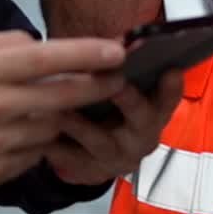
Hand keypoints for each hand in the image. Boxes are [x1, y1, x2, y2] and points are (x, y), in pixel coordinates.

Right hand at [0, 31, 125, 196]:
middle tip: (120, 76)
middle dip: (97, 85)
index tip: (116, 50)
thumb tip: (46, 46)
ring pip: (54, 125)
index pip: (46, 59)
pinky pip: (37, 150)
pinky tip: (39, 126)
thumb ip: (8, 42)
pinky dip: (44, 137)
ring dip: (68, 112)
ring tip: (76, 100)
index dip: (86, 54)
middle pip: (60, 95)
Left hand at [43, 70, 183, 184]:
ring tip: (63, 107)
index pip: (169, 98)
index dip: (171, 87)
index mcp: (155, 111)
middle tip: (119, 84)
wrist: (94, 154)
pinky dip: (57, 146)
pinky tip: (40, 130)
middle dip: (130, 100)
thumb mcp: (122, 86)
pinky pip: (73, 161)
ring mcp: (118, 158)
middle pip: (142, 119)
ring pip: (101, 142)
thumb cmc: (112, 106)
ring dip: (82, 124)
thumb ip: (121, 66)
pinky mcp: (91, 173)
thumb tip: (120, 40)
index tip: (170, 70)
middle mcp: (142, 136)